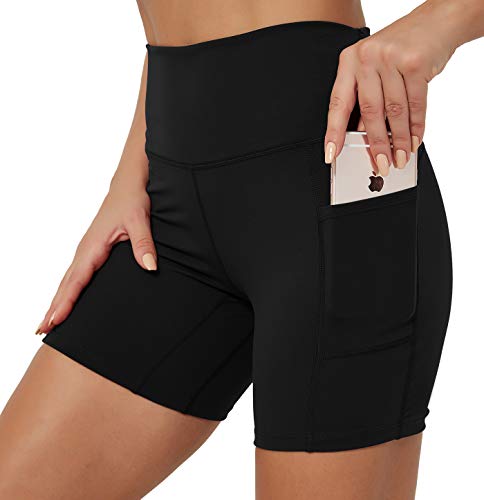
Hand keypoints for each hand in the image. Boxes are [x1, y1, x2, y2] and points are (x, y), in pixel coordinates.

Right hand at [35, 169, 155, 334]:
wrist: (127, 186)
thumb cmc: (132, 201)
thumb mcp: (140, 220)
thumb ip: (143, 243)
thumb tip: (150, 267)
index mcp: (93, 246)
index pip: (77, 279)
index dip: (66, 301)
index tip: (55, 320)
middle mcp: (85, 250)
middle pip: (66, 284)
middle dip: (54, 308)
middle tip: (41, 331)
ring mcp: (86, 251)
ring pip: (67, 281)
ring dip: (57, 301)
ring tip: (46, 323)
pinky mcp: (92, 251)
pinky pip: (75, 275)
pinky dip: (66, 291)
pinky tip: (65, 301)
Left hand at [324, 4, 455, 174]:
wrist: (436, 22)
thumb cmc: (400, 49)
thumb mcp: (374, 69)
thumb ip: (367, 99)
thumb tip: (366, 137)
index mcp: (349, 62)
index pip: (338, 104)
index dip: (334, 132)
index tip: (331, 154)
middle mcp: (367, 58)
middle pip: (369, 111)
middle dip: (376, 144)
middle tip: (379, 164)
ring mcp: (391, 58)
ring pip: (394, 111)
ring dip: (398, 140)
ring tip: (399, 157)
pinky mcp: (415, 62)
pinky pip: (415, 104)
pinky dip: (415, 127)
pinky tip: (413, 140)